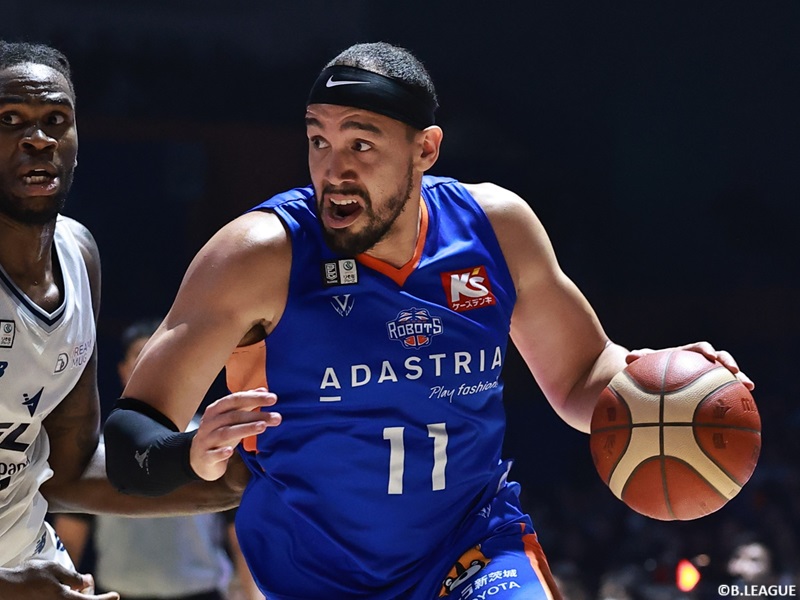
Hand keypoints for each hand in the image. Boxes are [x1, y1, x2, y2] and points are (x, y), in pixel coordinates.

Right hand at [0, 560, 118, 598]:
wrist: (5, 589)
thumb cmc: (29, 577)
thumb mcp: (54, 570)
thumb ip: (73, 578)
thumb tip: (86, 583)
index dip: (105, 599)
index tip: (115, 595)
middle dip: (89, 592)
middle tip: (87, 579)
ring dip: (79, 595)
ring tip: (77, 583)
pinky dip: (68, 597)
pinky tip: (65, 589)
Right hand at [190, 388, 280, 480]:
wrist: (197, 458)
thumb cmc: (218, 433)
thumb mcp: (230, 416)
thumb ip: (246, 403)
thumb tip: (264, 390)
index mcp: (216, 409)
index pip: (236, 399)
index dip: (254, 398)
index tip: (273, 398)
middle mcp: (210, 422)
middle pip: (234, 416)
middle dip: (256, 415)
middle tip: (276, 417)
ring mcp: (206, 439)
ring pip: (225, 433)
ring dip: (245, 429)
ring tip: (263, 427)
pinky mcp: (205, 457)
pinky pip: (213, 454)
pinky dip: (221, 452)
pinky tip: (230, 452)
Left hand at [626, 341, 754, 389]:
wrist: (654, 376)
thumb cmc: (649, 369)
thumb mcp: (643, 364)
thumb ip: (639, 359)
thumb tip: (628, 357)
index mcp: (687, 354)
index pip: (699, 348)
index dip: (706, 350)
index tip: (710, 355)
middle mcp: (701, 362)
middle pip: (719, 358)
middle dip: (729, 362)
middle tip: (735, 371)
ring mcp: (708, 375)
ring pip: (727, 375)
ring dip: (740, 379)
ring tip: (750, 387)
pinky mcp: (710, 388)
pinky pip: (723, 393)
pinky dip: (732, 400)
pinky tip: (739, 413)